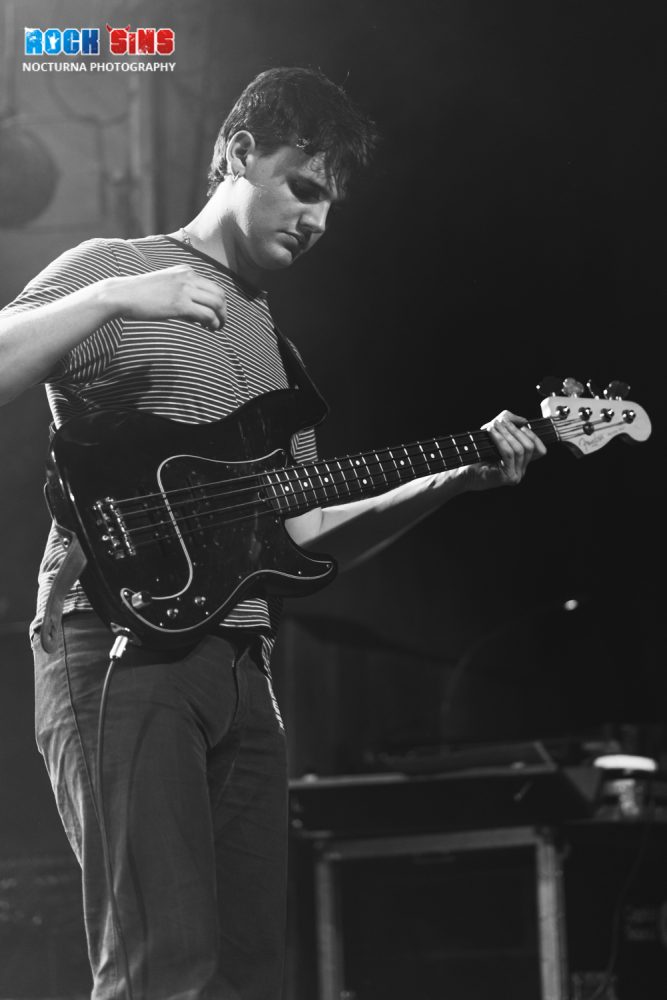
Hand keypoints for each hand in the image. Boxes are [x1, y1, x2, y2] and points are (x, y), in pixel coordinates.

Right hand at [108, 265, 226, 329]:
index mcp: (185, 271)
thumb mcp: (166, 287)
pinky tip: (208, 329)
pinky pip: (207, 315)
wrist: (123, 294)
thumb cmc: (141, 294)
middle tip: (220, 323)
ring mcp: (185, 289)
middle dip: (224, 311)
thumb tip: (198, 315)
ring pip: (217, 304)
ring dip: (220, 319)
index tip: (215, 314)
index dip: (219, 302)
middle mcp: (188, 277)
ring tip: (215, 328)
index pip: (213, 285)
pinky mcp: (180, 304)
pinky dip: (212, 323)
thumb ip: (183, 295)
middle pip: (220, 294)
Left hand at [462, 410, 546, 491]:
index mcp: (522, 462)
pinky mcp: (507, 477)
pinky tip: (492, 432)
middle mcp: (522, 470)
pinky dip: (500, 440)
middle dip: (516, 430)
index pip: (540, 450)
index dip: (532, 435)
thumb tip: (523, 420)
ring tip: (495, 425)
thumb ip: (510, 423)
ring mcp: (516, 475)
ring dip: (507, 433)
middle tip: (502, 421)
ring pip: (520, 449)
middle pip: (530, 447)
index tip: (520, 425)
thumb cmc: (478, 453)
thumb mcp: (496, 433)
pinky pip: (508, 454)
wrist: (463, 471)